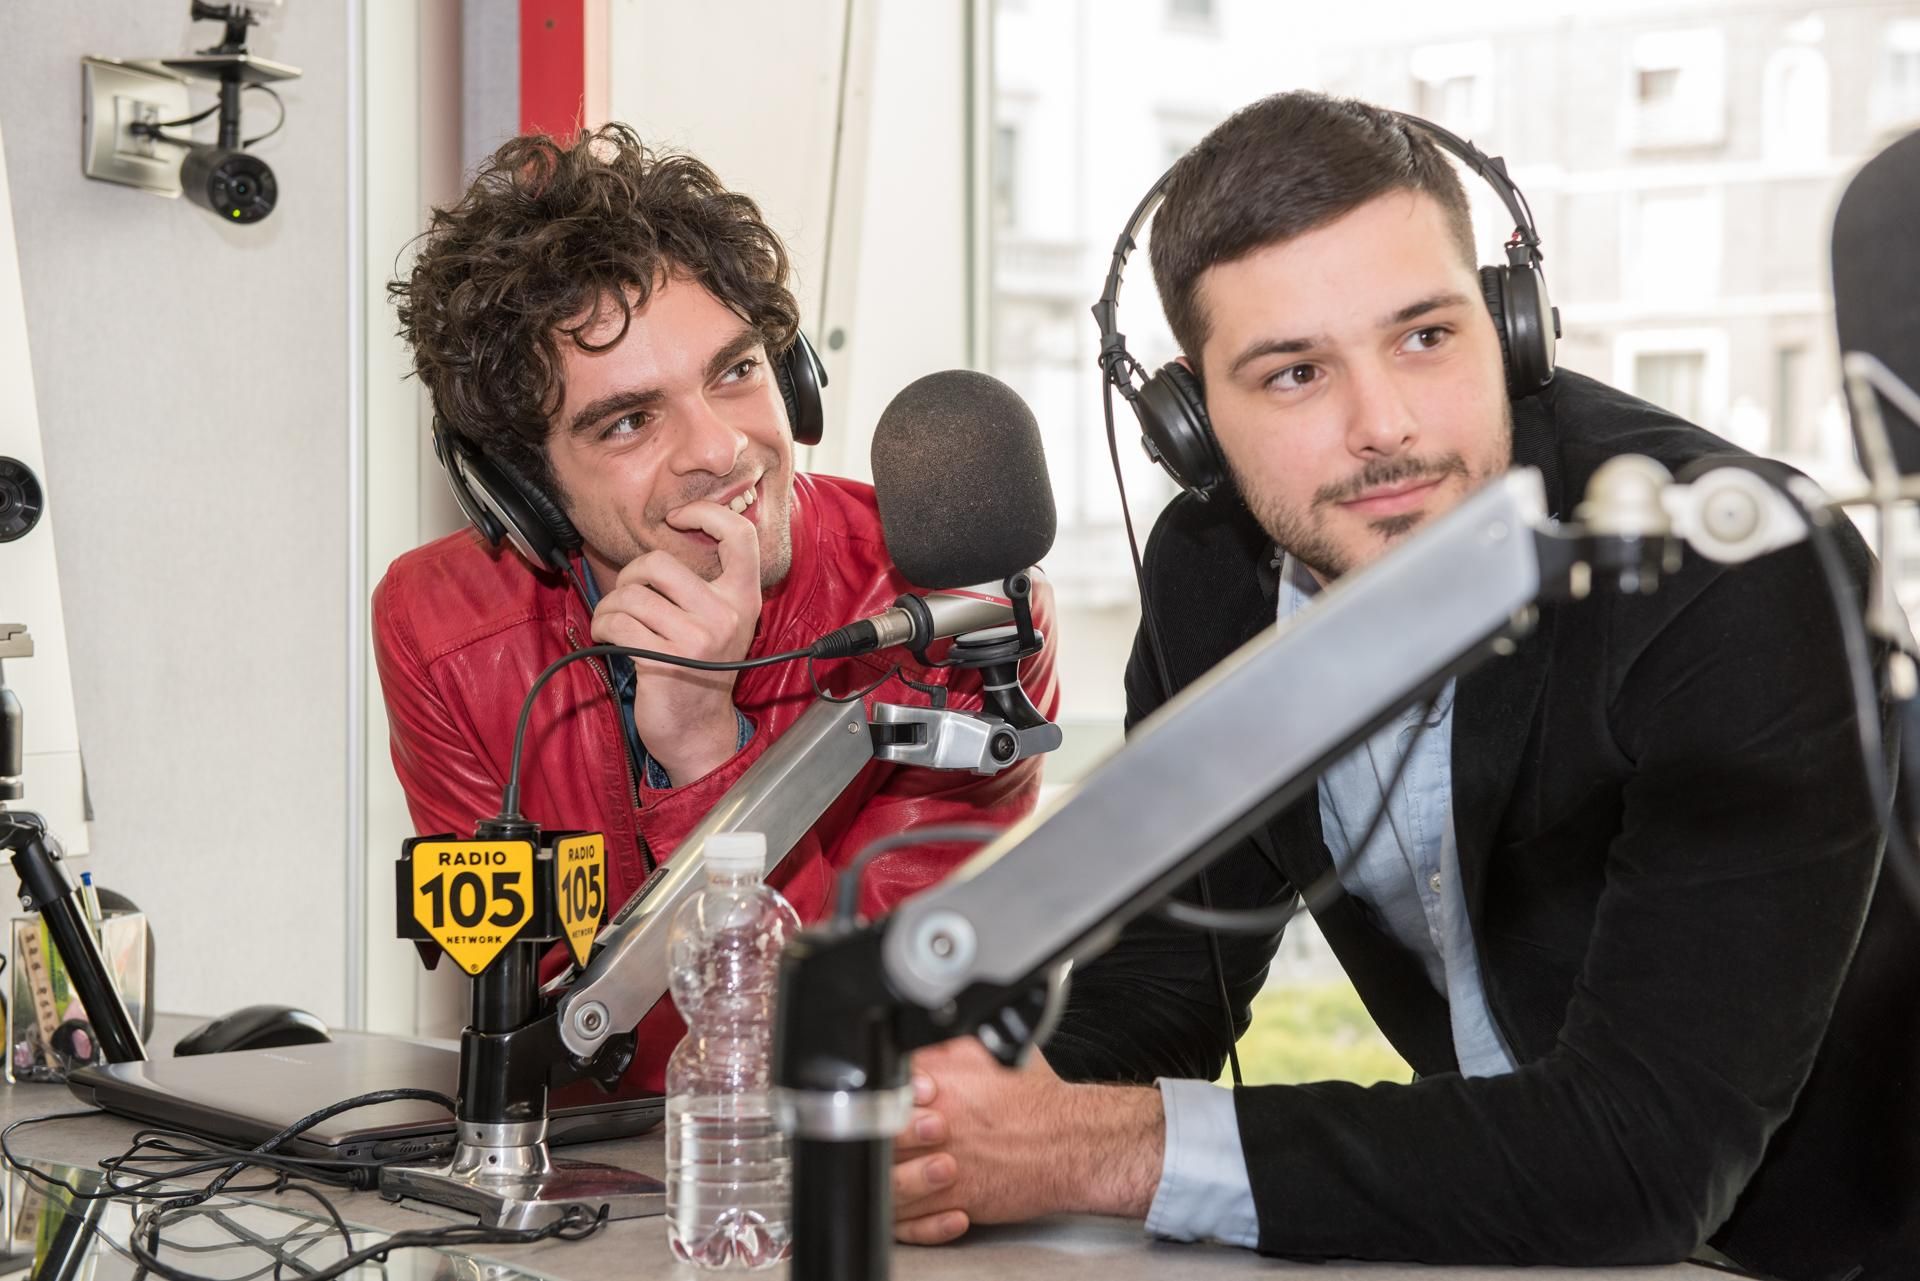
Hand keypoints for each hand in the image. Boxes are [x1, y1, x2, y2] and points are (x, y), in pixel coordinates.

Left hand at [589, 501, 760, 783]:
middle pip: (659, 562)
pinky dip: (603, 626)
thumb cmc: (700, 672)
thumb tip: (669, 536)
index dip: (706, 512)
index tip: (678, 517)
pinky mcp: (665, 660)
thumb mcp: (721, 624)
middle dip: (630, 575)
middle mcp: (726, 614)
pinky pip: (618, 623)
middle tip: (630, 595)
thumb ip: (708, 585)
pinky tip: (609, 637)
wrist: (698, 732)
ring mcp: (698, 638)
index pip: (739, 535)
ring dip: (610, 607)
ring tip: (614, 623)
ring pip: (631, 595)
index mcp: (744, 599)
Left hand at [890, 1038, 1163, 1245]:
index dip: (877, 1093)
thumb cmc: (1039, 1101)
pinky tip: (918, 1200)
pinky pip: (913, 1217)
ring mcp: (944, 1166)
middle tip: (881, 1135)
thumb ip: (947, 1045)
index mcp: (941, 1085)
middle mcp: (938, 1125)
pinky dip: (907, 1213)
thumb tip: (920, 1038)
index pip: (883, 1087)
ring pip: (886, 1181)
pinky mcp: (957, 1199)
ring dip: (887, 1175)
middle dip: (873, 1134)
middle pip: (875, 1134)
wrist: (1073, 1142)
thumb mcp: (991, 1052)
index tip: (882, 1098)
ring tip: (899, 1168)